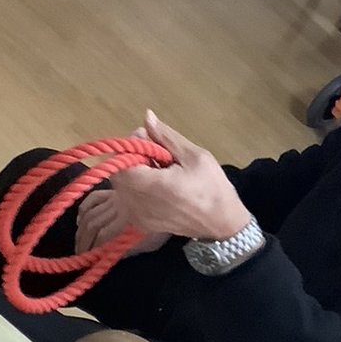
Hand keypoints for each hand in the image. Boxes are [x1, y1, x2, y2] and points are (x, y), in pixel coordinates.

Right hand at [74, 187, 167, 257]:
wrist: (173, 202)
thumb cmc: (163, 227)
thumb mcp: (150, 242)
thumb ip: (130, 249)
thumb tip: (110, 256)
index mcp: (128, 220)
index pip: (105, 234)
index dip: (94, 246)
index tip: (87, 257)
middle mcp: (119, 207)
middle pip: (94, 223)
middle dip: (84, 239)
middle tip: (79, 252)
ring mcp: (115, 198)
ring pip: (91, 211)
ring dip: (82, 227)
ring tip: (78, 240)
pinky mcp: (115, 192)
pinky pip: (95, 197)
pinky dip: (85, 207)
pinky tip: (81, 218)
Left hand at [109, 112, 251, 241]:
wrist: (222, 224)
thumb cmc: (212, 188)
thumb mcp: (194, 156)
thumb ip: (165, 136)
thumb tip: (147, 117)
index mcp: (150, 186)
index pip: (119, 162)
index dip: (131, 148)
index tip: (152, 142)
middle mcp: (136, 204)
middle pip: (118, 174)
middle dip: (133, 159)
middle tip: (159, 156)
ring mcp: (136, 216)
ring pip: (122, 186)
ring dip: (136, 173)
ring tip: (162, 172)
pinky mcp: (140, 223)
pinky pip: (129, 199)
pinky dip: (139, 188)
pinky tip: (160, 188)